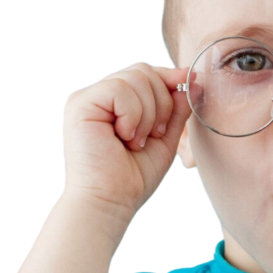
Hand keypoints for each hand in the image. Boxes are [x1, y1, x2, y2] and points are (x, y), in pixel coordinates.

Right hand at [61, 61, 197, 223]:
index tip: (190, 86)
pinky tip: (124, 138)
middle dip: (161, 102)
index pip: (147, 73)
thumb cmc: (133, 177)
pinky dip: (132, 115)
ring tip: (136, 141)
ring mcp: (88, 98)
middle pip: (143, 70)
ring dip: (147, 113)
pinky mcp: (80, 103)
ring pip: (135, 77)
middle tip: (153, 135)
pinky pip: (119, 89)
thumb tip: (192, 78)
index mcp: (117, 102)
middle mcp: (100, 95)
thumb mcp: (164, 137)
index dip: (170, 78)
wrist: (110, 202)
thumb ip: (176, 108)